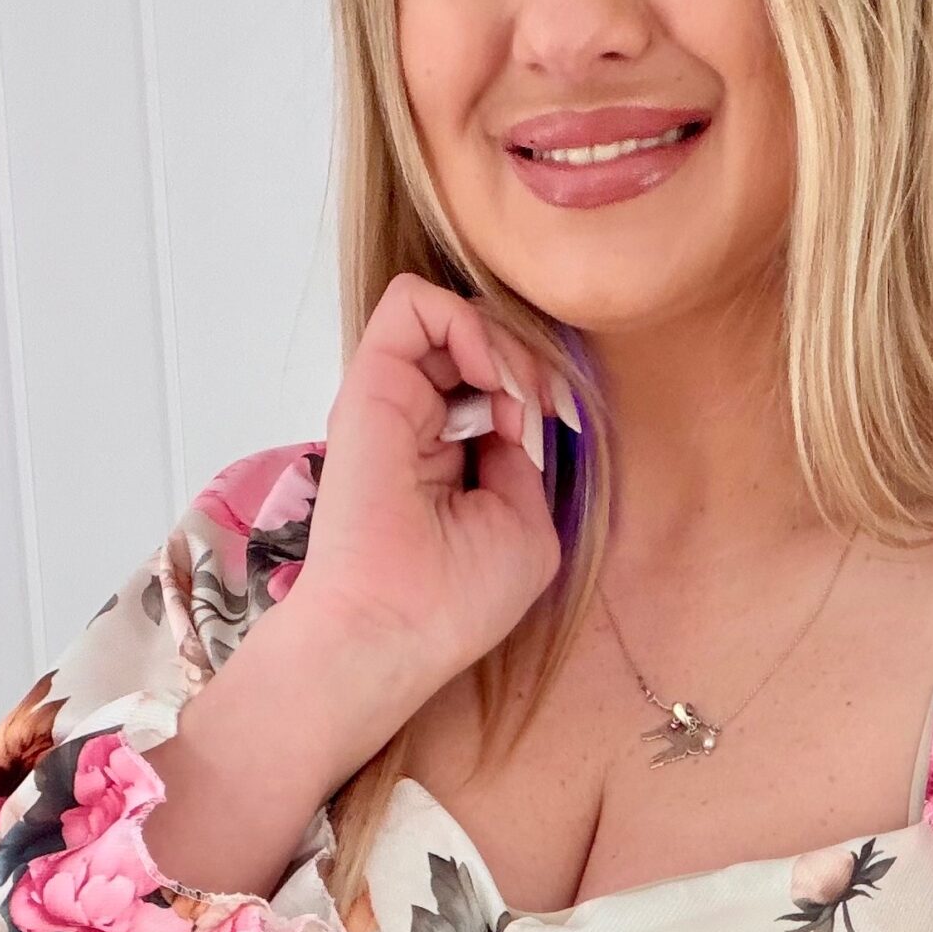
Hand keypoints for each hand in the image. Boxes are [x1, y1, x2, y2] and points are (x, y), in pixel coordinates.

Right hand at [283, 270, 568, 764]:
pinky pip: (413, 304)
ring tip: (520, 398)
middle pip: (480, 342)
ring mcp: (393, 399)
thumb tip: (520, 407)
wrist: (395, 627)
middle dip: (528, 359)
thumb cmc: (457, 600)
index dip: (539, 386)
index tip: (561, 424)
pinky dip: (468, 325)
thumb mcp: (525, 524)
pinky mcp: (371, 383)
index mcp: (448, 456)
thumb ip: (524, 458)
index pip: (497, 380)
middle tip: (543, 411)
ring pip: (454, 317)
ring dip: (505, 343)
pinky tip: (493, 378)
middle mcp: (417, 421)